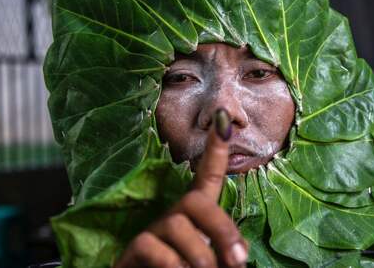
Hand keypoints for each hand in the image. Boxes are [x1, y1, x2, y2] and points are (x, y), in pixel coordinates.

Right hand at [114, 109, 247, 267]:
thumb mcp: (210, 261)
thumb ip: (226, 252)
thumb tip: (240, 252)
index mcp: (194, 216)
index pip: (207, 177)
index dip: (215, 150)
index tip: (224, 120)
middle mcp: (173, 216)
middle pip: (196, 200)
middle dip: (221, 229)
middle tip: (236, 261)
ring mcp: (152, 230)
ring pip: (178, 226)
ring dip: (200, 256)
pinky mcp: (133, 249)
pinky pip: (152, 247)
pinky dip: (172, 265)